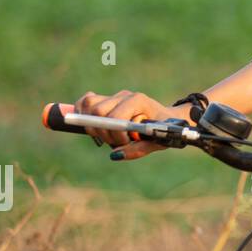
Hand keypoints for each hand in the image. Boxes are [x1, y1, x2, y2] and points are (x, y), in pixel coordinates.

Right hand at [72, 89, 190, 160]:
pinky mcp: (106, 100)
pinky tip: (94, 126)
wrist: (169, 118)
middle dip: (103, 132)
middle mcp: (124, 96)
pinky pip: (85, 102)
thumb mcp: (158, 142)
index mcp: (138, 101)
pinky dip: (82, 114)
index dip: (115, 134)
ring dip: (93, 126)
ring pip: (88, 105)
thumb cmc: (165, 130)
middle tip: (116, 142)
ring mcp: (114, 96)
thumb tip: (114, 155)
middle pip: (97, 111)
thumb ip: (138, 149)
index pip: (114, 116)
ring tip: (108, 136)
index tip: (124, 142)